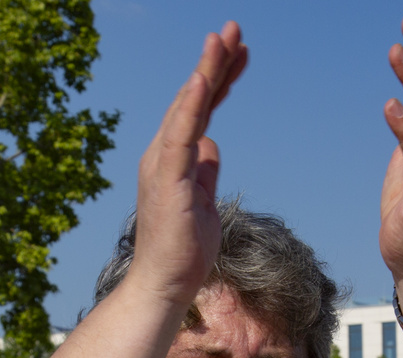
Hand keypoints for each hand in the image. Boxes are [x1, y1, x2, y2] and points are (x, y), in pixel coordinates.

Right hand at [124, 22, 246, 306]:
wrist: (164, 284)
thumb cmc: (183, 250)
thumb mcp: (204, 201)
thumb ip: (204, 170)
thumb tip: (211, 144)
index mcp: (175, 158)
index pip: (201, 109)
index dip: (220, 79)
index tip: (240, 52)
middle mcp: (164, 154)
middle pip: (194, 98)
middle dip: (215, 62)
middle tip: (235, 29)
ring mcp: (162, 165)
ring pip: (187, 107)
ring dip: (205, 71)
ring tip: (223, 39)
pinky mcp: (167, 179)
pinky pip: (180, 134)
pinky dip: (190, 105)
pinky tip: (202, 80)